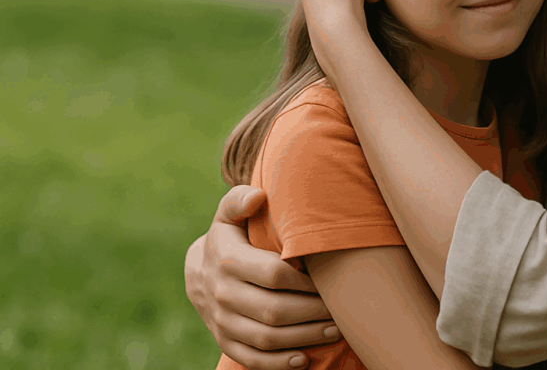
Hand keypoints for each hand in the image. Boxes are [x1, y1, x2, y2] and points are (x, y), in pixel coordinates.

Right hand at [185, 186, 339, 368]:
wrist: (199, 272)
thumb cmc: (230, 237)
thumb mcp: (229, 213)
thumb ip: (240, 199)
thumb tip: (258, 197)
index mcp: (228, 261)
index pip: (274, 275)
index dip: (306, 281)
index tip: (331, 281)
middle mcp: (223, 294)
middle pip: (275, 311)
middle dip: (313, 313)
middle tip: (342, 311)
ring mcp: (222, 322)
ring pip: (267, 338)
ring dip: (305, 338)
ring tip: (335, 332)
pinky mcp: (225, 342)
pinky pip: (252, 359)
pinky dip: (279, 363)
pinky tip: (305, 358)